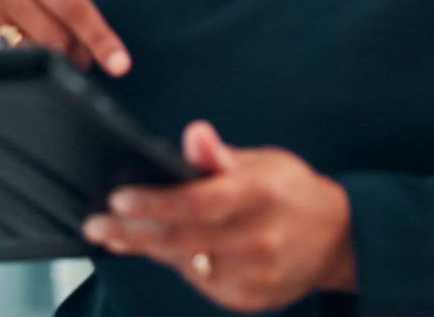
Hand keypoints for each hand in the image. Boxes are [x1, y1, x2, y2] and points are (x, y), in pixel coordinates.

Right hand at [0, 0, 130, 76]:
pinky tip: (21, 67)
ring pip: (31, 59)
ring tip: (47, 60)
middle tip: (69, 54)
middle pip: (55, 39)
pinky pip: (4, 73)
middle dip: (71, 55)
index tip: (121, 65)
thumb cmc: (42, 6)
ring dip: (48, 70)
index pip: (72, 5)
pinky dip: (21, 77)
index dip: (99, 37)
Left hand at [83, 121, 357, 311]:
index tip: (117, 198)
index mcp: (260, 196)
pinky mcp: (251, 300)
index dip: (154, 202)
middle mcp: (259, 240)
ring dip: (145, 249)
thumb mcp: (260, 160)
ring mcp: (256, 277)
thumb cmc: (289, 190)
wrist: (337, 239)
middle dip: (132, 232)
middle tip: (96, 225)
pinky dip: (173, 264)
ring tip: (112, 234)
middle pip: (184, 240)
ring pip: (187, 265)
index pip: (198, 203)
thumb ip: (219, 154)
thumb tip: (193, 133)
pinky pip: (200, 283)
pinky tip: (150, 249)